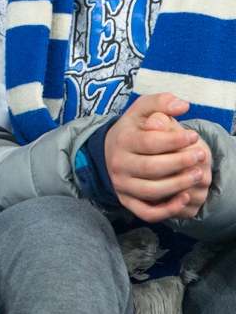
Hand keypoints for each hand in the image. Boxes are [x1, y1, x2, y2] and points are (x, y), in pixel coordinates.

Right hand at [105, 93, 212, 221]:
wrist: (113, 151)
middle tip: (201, 155)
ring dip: (178, 184)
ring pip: (151, 191)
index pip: (149, 142)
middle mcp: (119, 164)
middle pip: (151, 168)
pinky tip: (184, 198)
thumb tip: (181, 106)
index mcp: (122, 140)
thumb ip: (161, 102)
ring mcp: (122, 184)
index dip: (175, 140)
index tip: (193, 136)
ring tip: (198, 174)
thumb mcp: (143, 109)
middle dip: (181, 162)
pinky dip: (166, 210)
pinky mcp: (127, 201)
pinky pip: (146, 212)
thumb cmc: (135, 129)